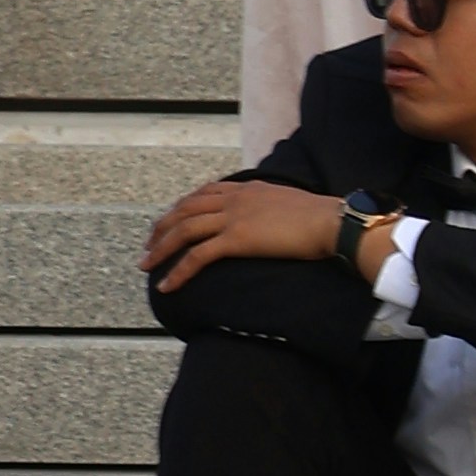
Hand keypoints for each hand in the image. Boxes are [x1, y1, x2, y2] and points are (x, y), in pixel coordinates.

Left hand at [147, 172, 349, 291]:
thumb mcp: (286, 201)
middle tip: (148, 245)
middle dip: (162, 227)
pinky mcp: (236, 239)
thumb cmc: (318, 216)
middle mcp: (233, 199)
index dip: (181, 207)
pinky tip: (167, 286)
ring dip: (161, 249)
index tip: (169, 220)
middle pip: (184, 210)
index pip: (202, 193)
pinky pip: (197, 256)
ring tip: (146, 265)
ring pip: (184, 230)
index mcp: (244, 188)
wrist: (329, 221)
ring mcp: (232, 218)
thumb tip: (265, 215)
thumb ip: (267, 204)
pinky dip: (178, 271)